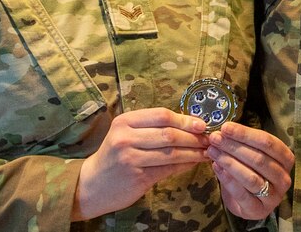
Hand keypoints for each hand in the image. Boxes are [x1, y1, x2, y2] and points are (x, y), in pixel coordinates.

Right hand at [73, 108, 209, 219]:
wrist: (92, 184)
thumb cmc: (114, 156)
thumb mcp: (125, 134)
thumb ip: (150, 127)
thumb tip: (188, 123)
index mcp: (124, 121)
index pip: (161, 115)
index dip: (185, 119)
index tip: (202, 124)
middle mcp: (125, 138)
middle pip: (169, 134)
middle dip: (193, 137)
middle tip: (209, 139)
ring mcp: (130, 158)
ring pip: (171, 153)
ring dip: (193, 152)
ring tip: (206, 151)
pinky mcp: (137, 177)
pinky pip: (167, 169)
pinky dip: (184, 165)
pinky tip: (194, 163)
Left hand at [207, 122, 294, 218]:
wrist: (249, 201)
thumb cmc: (253, 170)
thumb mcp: (253, 154)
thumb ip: (243, 143)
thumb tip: (224, 130)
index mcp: (286, 159)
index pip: (267, 142)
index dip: (245, 134)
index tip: (226, 127)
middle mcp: (284, 178)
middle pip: (259, 159)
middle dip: (234, 146)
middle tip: (215, 139)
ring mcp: (273, 196)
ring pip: (251, 177)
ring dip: (229, 162)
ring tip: (213, 151)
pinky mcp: (259, 210)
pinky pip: (242, 194)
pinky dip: (227, 179)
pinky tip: (216, 167)